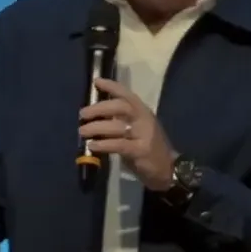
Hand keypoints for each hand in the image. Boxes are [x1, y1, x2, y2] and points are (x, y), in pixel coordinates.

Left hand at [78, 77, 177, 191]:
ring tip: (82, 131)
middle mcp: (145, 120)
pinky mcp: (141, 151)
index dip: (112, 86)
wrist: (168, 169)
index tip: (96, 82)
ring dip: (97, 127)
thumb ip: (121, 121)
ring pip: (118, 126)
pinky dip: (103, 144)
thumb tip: (95, 115)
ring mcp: (144, 135)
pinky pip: (119, 145)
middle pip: (121, 107)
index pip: (128, 95)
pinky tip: (92, 146)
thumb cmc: (148, 148)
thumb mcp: (137, 130)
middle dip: (100, 108)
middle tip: (83, 114)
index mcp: (143, 112)